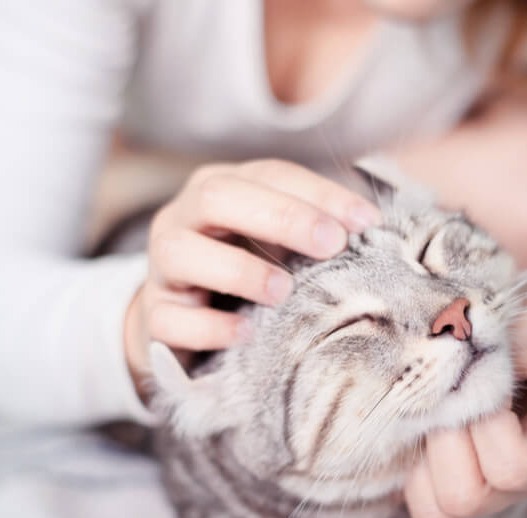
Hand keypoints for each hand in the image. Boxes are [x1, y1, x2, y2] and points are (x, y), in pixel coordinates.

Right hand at [124, 159, 379, 386]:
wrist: (182, 322)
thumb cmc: (243, 271)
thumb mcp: (276, 243)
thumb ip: (313, 231)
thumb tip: (373, 231)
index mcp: (220, 188)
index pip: (270, 174)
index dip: (319, 193)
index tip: (367, 220)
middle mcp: (184, 217)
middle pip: (219, 197)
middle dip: (280, 217)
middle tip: (331, 244)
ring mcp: (162, 267)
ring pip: (183, 252)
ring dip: (239, 270)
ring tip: (284, 291)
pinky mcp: (154, 315)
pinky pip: (172, 319)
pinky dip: (211, 328)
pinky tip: (246, 334)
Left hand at [404, 274, 526, 517]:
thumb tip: (478, 351)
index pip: (513, 467)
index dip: (485, 419)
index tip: (485, 370)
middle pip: (467, 497)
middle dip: (446, 434)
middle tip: (449, 384)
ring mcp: (488, 489)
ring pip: (436, 510)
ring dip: (423, 451)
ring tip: (435, 401)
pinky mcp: (450, 481)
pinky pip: (417, 502)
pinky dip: (408, 463)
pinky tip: (423, 416)